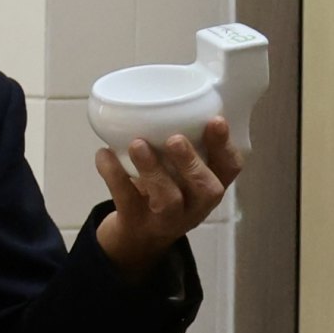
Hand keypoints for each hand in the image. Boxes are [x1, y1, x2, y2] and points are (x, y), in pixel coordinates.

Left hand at [91, 119, 242, 277]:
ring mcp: (166, 219)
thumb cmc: (163, 191)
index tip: (216, 120)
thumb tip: (167, 94)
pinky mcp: (136, 224)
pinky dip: (113, 175)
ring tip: (137, 144)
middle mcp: (195, 206)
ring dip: (153, 170)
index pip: (230, 168)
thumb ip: (182, 142)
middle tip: (175, 139)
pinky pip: (126, 200)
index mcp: (209, 186)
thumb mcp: (180, 172)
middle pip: (206, 189)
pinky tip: (103, 154)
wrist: (137, 239)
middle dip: (192, 162)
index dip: (225, 146)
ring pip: (168, 200)